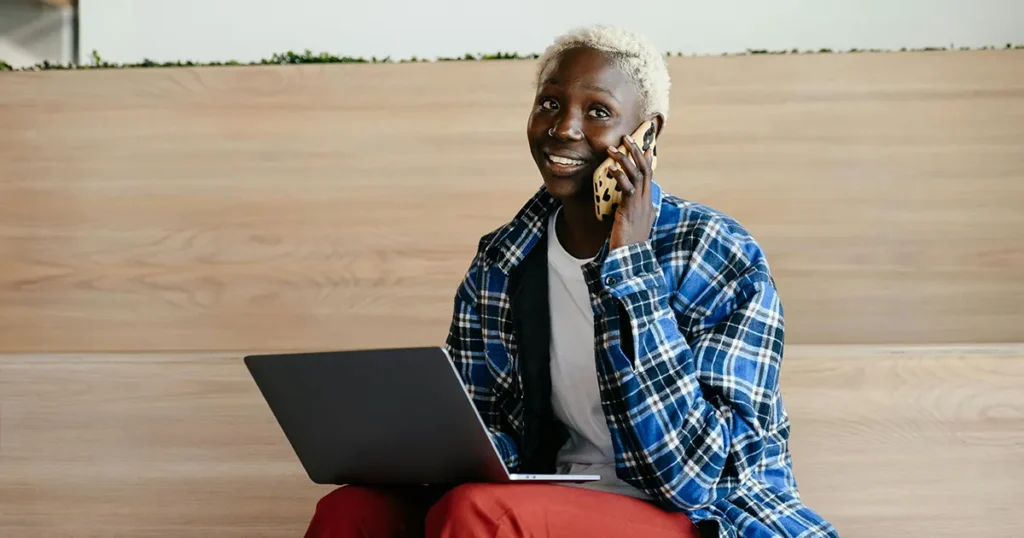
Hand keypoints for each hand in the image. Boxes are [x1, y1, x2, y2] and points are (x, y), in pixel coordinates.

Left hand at [605, 133, 655, 251]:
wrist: (629, 260)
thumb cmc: (627, 243)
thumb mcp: (630, 223)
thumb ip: (629, 210)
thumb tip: (623, 202)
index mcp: (648, 203)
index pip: (649, 175)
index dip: (645, 159)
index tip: (641, 145)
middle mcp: (647, 202)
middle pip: (645, 169)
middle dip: (636, 152)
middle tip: (626, 138)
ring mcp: (640, 206)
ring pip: (637, 175)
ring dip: (625, 159)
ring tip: (613, 148)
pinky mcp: (630, 210)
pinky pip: (627, 189)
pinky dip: (619, 176)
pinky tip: (610, 169)